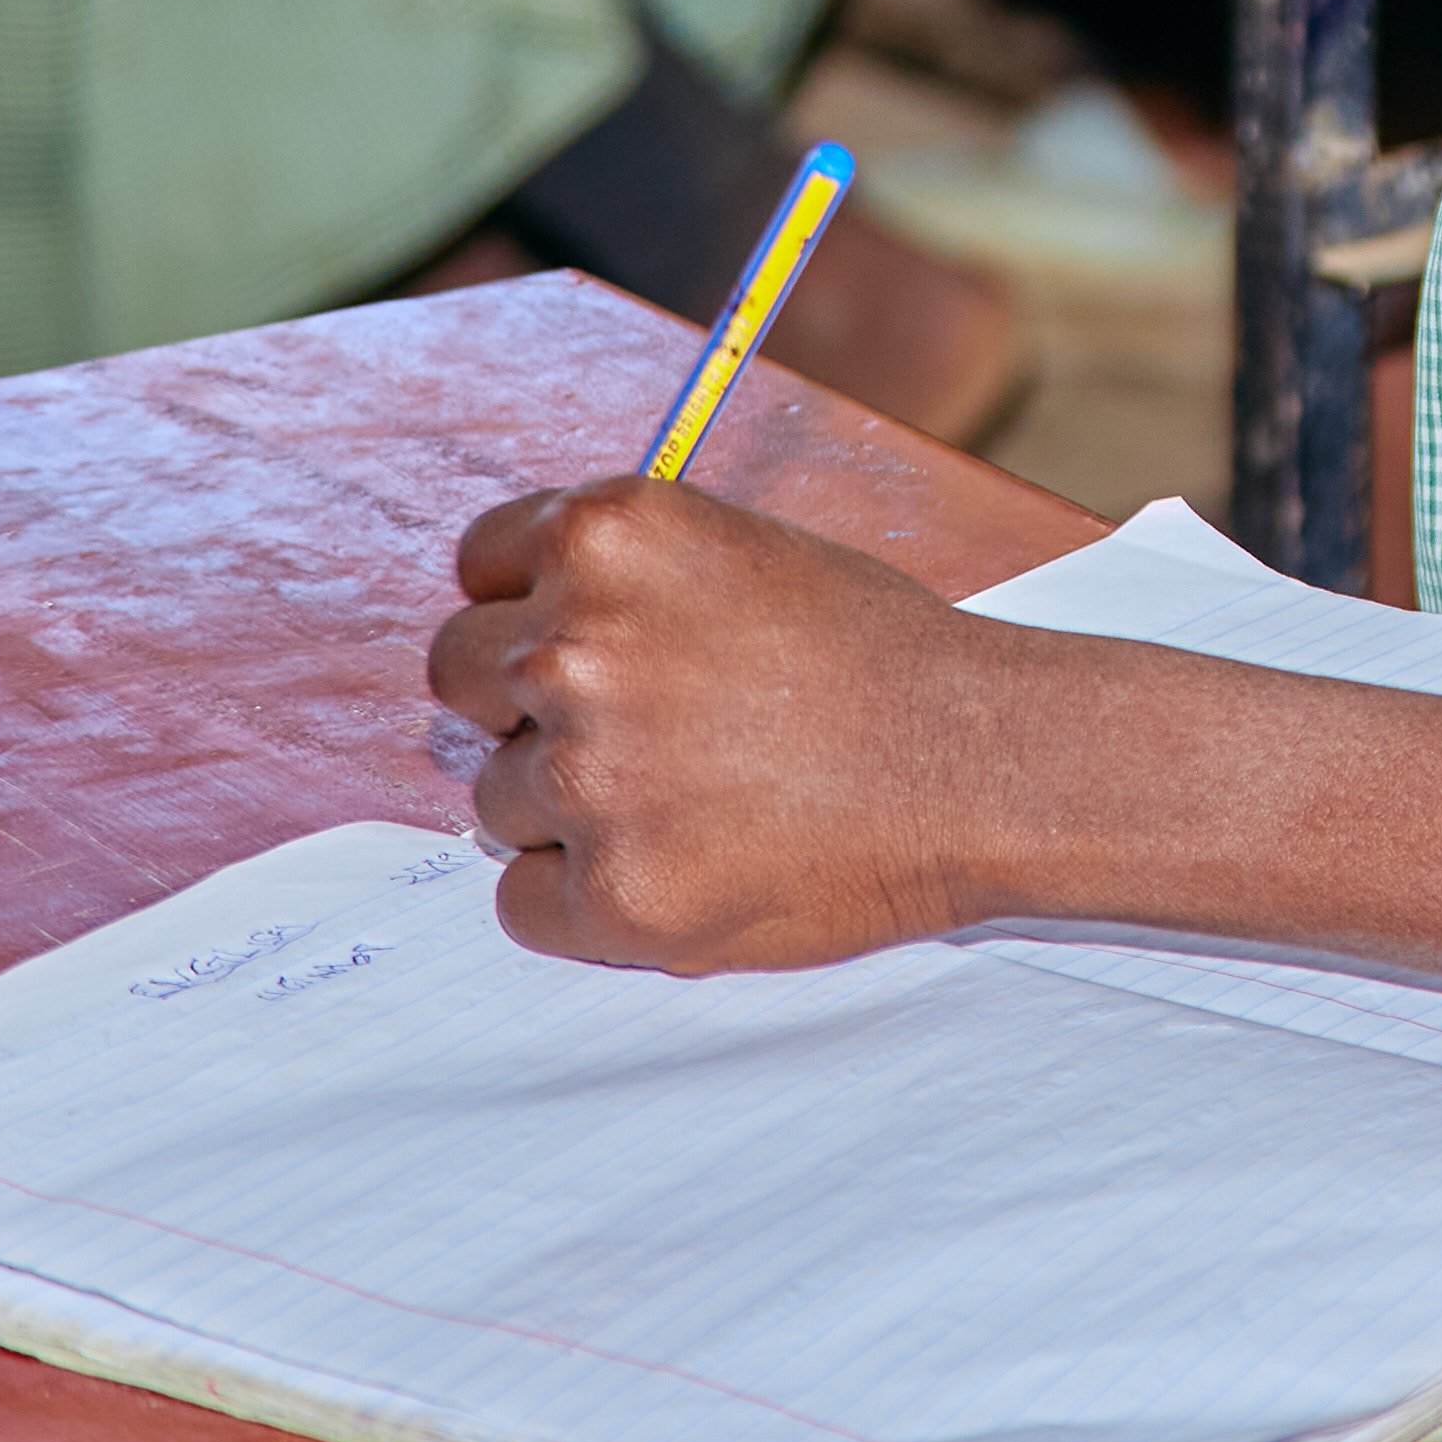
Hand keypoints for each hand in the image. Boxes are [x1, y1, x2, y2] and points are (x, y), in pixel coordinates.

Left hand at [428, 480, 993, 972]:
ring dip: (568, 811)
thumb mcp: (744, 552)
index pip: (479, 566)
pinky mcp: (611, 894)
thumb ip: (626, 576)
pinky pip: (523, 904)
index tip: (577, 641)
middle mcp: (572, 646)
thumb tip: (523, 628)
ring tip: (694, 802)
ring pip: (496, 800)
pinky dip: (583, 900)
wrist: (981, 764)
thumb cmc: (882, 657)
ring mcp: (585, 776)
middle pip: (460, 679)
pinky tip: (682, 865)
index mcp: (607, 536)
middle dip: (525, 706)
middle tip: (633, 733)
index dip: (526, 606)